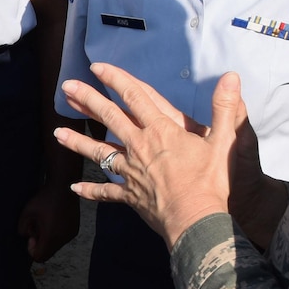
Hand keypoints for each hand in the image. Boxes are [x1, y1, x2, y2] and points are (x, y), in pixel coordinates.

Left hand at [18, 182, 79, 262]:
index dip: (32, 249)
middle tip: (37, 228)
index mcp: (51, 236)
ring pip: (55, 246)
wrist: (63, 187)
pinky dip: (56, 234)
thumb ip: (22, 228)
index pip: (40, 257)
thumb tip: (26, 236)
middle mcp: (63, 238)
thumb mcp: (26, 213)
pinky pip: (62, 239)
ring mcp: (70, 234)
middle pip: (48, 253)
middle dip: (40, 244)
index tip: (31, 235)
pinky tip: (53, 220)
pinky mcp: (74, 229)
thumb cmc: (44, 199)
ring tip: (45, 222)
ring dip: (48, 239)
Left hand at [56, 64, 242, 248]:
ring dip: (77, 142)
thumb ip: (226, 108)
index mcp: (162, 130)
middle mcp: (141, 147)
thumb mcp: (226, 141)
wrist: (197, 220)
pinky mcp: (130, 196)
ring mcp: (132, 172)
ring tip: (57, 133)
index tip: (97, 67)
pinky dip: (91, 190)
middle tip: (66, 87)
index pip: (135, 97)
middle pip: (109, 118)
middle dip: (87, 100)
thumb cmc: (212, 182)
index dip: (116, 79)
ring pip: (99, 153)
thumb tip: (231, 77)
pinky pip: (107, 192)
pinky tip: (74, 188)